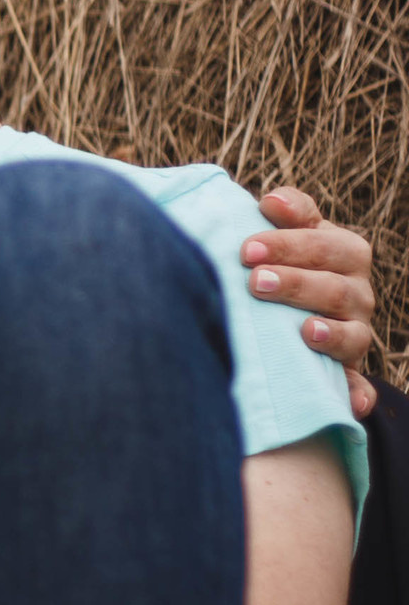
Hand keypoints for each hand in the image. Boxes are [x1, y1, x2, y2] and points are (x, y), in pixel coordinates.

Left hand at [242, 186, 378, 417]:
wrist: (291, 308)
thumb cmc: (281, 258)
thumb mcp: (286, 231)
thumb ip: (287, 211)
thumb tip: (272, 201)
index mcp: (344, 252)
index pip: (324, 242)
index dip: (289, 243)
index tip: (246, 248)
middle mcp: (356, 292)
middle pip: (334, 286)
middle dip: (295, 283)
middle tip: (254, 281)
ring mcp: (355, 331)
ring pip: (351, 333)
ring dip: (327, 333)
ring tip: (302, 330)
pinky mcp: (348, 369)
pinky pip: (359, 385)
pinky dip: (358, 394)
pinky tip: (351, 402)